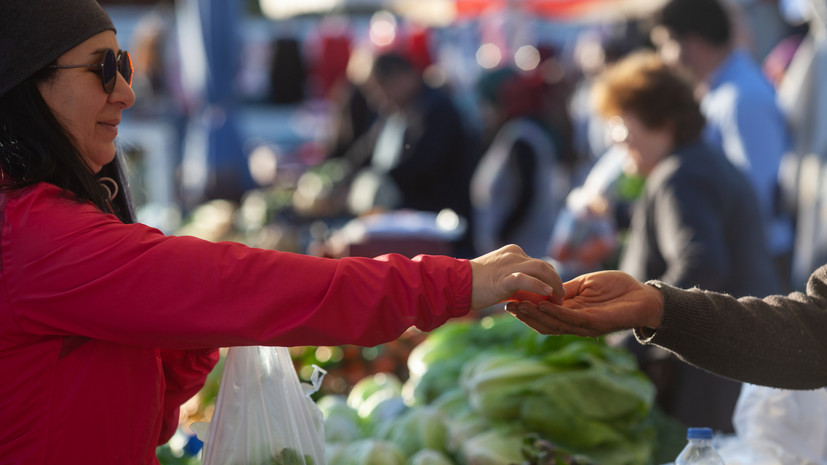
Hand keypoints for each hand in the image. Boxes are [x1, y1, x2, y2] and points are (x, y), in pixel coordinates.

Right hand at [469, 244, 564, 310]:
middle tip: (561, 298)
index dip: (551, 278)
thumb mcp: (500, 279)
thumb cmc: (474, 285)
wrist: (454, 284)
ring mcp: (509, 264)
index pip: (539, 264)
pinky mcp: (503, 277)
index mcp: (513, 252)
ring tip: (559, 298)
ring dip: (554, 285)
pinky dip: (538, 285)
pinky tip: (547, 293)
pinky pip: (526, 279)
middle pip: (545, 265)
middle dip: (556, 282)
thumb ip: (516, 282)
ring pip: (541, 269)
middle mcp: (514, 255)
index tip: (555, 293)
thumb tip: (532, 295)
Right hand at [505, 270, 663, 336]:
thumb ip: (565, 289)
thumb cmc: (617, 287)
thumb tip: (542, 288)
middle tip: (507, 306)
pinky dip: (555, 314)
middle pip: (544, 324)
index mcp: (571, 312)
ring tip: (519, 307)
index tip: (508, 300)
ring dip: (535, 316)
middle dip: (525, 316)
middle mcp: (575, 322)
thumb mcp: (585, 284)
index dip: (526, 309)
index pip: (543, 314)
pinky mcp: (596, 323)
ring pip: (554, 325)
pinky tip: (542, 307)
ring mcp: (584, 325)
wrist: (644, 295)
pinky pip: (571, 320)